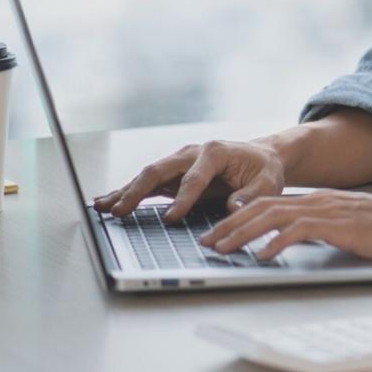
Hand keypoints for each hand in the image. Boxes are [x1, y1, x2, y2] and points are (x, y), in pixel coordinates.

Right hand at [93, 139, 285, 222]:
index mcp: (215, 152)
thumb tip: (233, 207)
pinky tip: (106, 202)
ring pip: (147, 176)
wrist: (261, 157)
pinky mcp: (173, 175)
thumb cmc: (264, 170)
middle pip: (160, 171)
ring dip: (125, 191)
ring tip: (102, 207)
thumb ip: (252, 194)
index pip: (194, 178)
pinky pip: (148, 184)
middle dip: (138, 191)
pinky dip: (127, 192)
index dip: (183, 199)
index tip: (172, 218)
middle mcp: (192, 153)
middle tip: (121, 211)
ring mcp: (180, 163)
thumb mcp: (269, 182)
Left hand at [199, 189, 371, 261]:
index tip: (219, 233)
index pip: (269, 204)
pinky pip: (299, 231)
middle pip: (262, 207)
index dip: (239, 218)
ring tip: (223, 248)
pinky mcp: (338, 225)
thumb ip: (322, 231)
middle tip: (208, 241)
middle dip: (230, 225)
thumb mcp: (348, 228)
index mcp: (319, 201)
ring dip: (243, 233)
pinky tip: (263, 255)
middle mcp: (318, 201)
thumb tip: (295, 243)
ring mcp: (328, 211)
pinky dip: (276, 242)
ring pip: (273, 216)